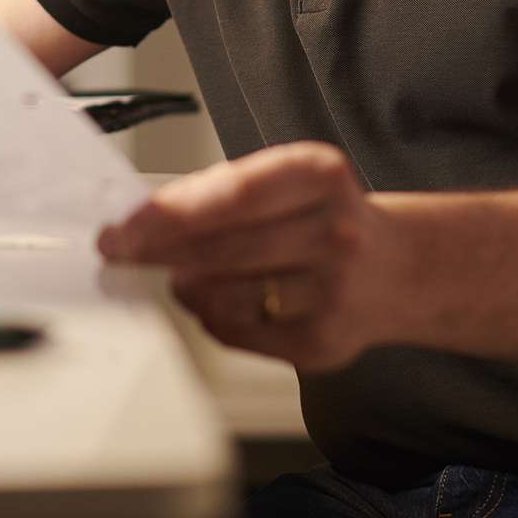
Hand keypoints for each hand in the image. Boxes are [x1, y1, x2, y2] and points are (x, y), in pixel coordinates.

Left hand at [97, 141, 399, 372]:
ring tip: (184, 274)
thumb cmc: (321, 217)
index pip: (232, 196)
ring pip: (225, 297)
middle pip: (223, 249)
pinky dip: (213, 317)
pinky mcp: (323, 342)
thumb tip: (141, 217)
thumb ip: (217, 192)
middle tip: (121, 250)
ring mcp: (333, 292)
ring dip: (187, 286)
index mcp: (320, 175)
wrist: (397, 269)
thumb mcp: (282, 181)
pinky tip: (221, 300)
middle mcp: (335, 232)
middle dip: (158, 251)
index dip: (169, 214)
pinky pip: (239, 334)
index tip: (123, 226)